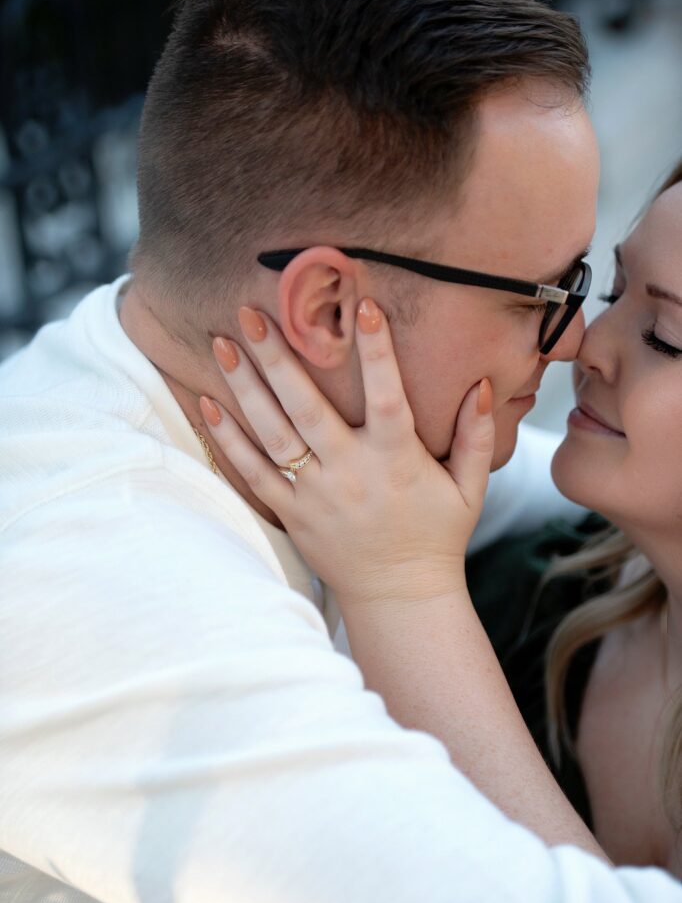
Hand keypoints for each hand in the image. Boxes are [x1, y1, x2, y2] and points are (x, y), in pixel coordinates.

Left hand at [199, 298, 494, 605]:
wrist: (400, 597)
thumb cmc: (436, 536)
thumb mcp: (469, 488)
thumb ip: (477, 436)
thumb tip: (485, 383)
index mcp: (396, 460)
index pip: (388, 396)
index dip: (378, 353)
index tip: (363, 305)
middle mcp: (351, 472)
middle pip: (307, 407)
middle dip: (278, 358)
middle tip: (251, 313)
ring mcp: (315, 494)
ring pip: (273, 433)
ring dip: (245, 387)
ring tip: (222, 344)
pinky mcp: (291, 513)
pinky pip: (253, 473)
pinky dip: (228, 440)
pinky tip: (208, 404)